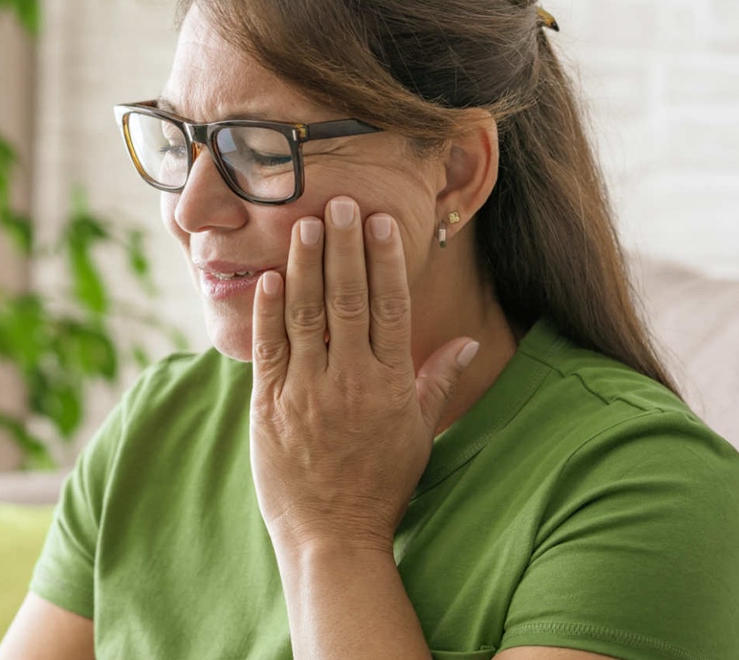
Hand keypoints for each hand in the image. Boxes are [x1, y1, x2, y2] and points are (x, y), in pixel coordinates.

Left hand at [249, 197, 479, 551]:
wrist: (332, 536)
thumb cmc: (381, 485)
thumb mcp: (419, 434)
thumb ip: (437, 381)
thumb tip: (470, 344)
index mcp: (389, 386)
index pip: (389, 309)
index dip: (384, 262)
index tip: (380, 222)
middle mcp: (349, 384)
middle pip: (348, 302)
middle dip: (344, 248)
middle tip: (339, 202)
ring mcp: (306, 394)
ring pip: (306, 317)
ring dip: (305, 267)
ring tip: (303, 224)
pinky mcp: (269, 407)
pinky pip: (268, 349)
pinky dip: (268, 312)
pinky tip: (270, 278)